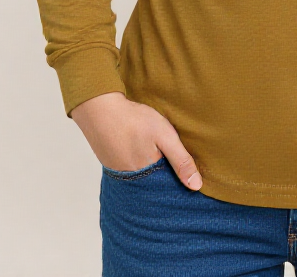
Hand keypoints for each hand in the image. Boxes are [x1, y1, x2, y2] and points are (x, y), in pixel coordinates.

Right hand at [70, 92, 202, 190]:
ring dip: (151, 171)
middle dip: (165, 178)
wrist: (100, 109)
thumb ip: (181, 160)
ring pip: (142, 178)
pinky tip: (141, 152)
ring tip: (157, 158)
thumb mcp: (165, 136)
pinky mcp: (112, 164)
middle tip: (172, 164)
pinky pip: (130, 171)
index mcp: (147, 177)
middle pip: (154, 184)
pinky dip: (138, 164)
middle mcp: (132, 181)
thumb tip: (196, 186)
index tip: (189, 179)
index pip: (167, 188)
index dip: (178, 182)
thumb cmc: (134, 120)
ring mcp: (119, 173)